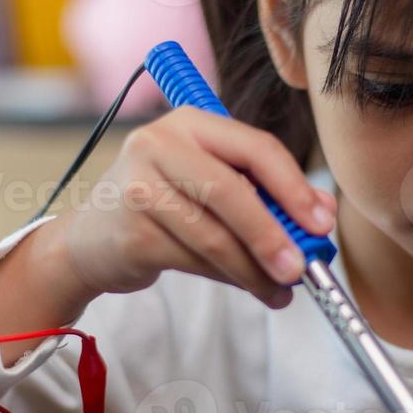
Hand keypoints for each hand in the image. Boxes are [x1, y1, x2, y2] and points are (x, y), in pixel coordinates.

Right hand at [50, 107, 335, 309]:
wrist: (90, 241)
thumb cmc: (162, 206)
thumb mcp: (210, 183)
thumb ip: (262, 191)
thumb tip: (322, 214)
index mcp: (190, 122)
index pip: (255, 147)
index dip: (295, 187)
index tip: (322, 223)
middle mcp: (159, 145)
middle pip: (231, 190)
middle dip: (273, 234)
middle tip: (301, 268)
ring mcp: (139, 187)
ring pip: (214, 234)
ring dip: (254, 269)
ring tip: (279, 290)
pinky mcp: (131, 231)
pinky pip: (194, 260)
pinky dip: (229, 278)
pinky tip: (247, 287)